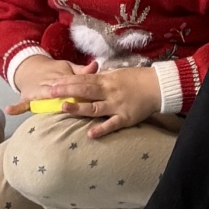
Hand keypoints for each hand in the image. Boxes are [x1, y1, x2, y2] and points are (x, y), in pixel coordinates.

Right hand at [5, 56, 93, 105]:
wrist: (32, 66)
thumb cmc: (55, 70)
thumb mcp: (68, 67)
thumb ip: (82, 71)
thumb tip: (96, 65)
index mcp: (62, 78)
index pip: (70, 84)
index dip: (76, 88)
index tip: (83, 94)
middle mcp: (50, 85)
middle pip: (56, 90)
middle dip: (60, 95)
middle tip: (65, 102)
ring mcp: (38, 91)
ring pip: (41, 96)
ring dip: (43, 99)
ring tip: (45, 101)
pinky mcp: (27, 97)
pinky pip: (21, 104)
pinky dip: (16, 108)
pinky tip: (9, 110)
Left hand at [49, 65, 164, 137]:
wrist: (158, 86)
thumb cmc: (137, 79)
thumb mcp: (117, 74)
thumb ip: (102, 78)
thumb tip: (87, 78)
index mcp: (107, 80)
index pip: (84, 80)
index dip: (68, 81)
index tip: (53, 83)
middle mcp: (109, 92)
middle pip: (85, 91)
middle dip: (67, 91)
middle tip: (51, 92)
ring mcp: (117, 105)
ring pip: (95, 107)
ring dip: (80, 108)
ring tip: (65, 108)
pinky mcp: (125, 118)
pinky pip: (112, 124)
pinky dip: (102, 129)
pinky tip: (90, 134)